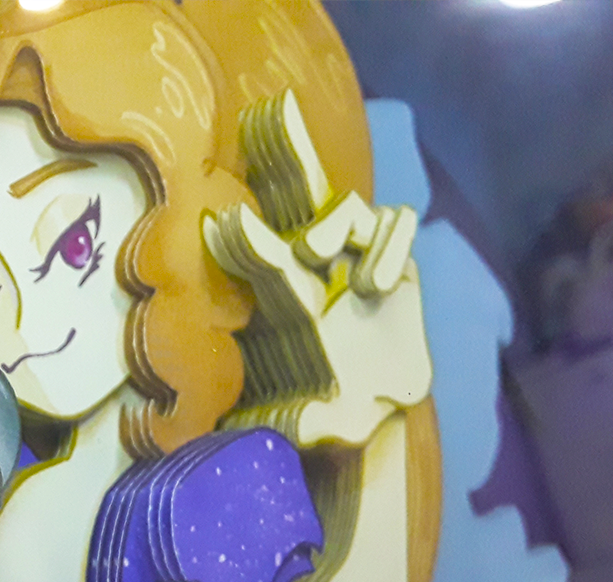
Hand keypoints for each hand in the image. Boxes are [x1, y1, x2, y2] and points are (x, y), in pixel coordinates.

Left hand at [203, 90, 431, 446]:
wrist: (377, 406)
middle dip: (282, 152)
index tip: (227, 224)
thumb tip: (286, 430)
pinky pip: (395, 223)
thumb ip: (308, 425)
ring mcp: (353, 255)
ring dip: (342, 231)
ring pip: (345, 211)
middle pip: (294, 196)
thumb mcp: (325, 428)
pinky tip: (382, 289)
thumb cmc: (335, 414)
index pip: (260, 262)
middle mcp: (311, 267)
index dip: (246, 244)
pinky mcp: (392, 253)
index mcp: (281, 303)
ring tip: (355, 288)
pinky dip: (391, 246)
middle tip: (271, 111)